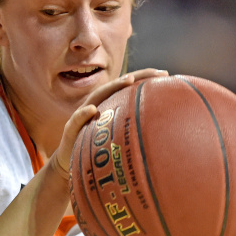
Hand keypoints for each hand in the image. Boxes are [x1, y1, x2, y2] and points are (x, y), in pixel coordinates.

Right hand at [46, 68, 168, 185]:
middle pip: (115, 86)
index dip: (144, 78)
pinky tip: (92, 109)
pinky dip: (83, 113)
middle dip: (135, 76)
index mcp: (108, 106)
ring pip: (97, 96)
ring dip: (112, 87)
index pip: (127, 88)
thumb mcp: (116, 138)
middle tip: (155, 72)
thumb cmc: (96, 149)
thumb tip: (162, 132)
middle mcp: (96, 105)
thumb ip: (132, 129)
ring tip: (128, 80)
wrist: (70, 163)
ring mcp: (82, 115)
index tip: (165, 73)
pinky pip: (76, 120)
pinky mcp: (71, 130)